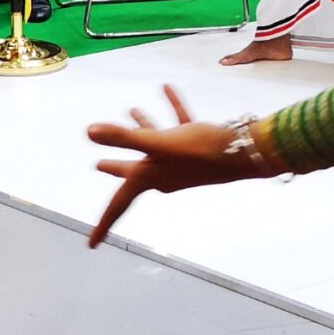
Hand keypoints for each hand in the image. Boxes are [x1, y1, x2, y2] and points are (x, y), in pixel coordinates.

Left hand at [83, 85, 249, 246]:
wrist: (244, 151)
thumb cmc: (201, 152)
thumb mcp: (158, 143)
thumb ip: (123, 138)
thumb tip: (89, 132)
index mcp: (149, 178)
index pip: (119, 204)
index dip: (103, 224)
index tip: (91, 245)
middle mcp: (163, 173)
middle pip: (132, 173)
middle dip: (116, 167)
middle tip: (98, 165)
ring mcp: (181, 160)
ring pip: (155, 144)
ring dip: (142, 126)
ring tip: (130, 109)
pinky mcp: (197, 143)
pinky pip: (179, 123)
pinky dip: (171, 107)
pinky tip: (166, 89)